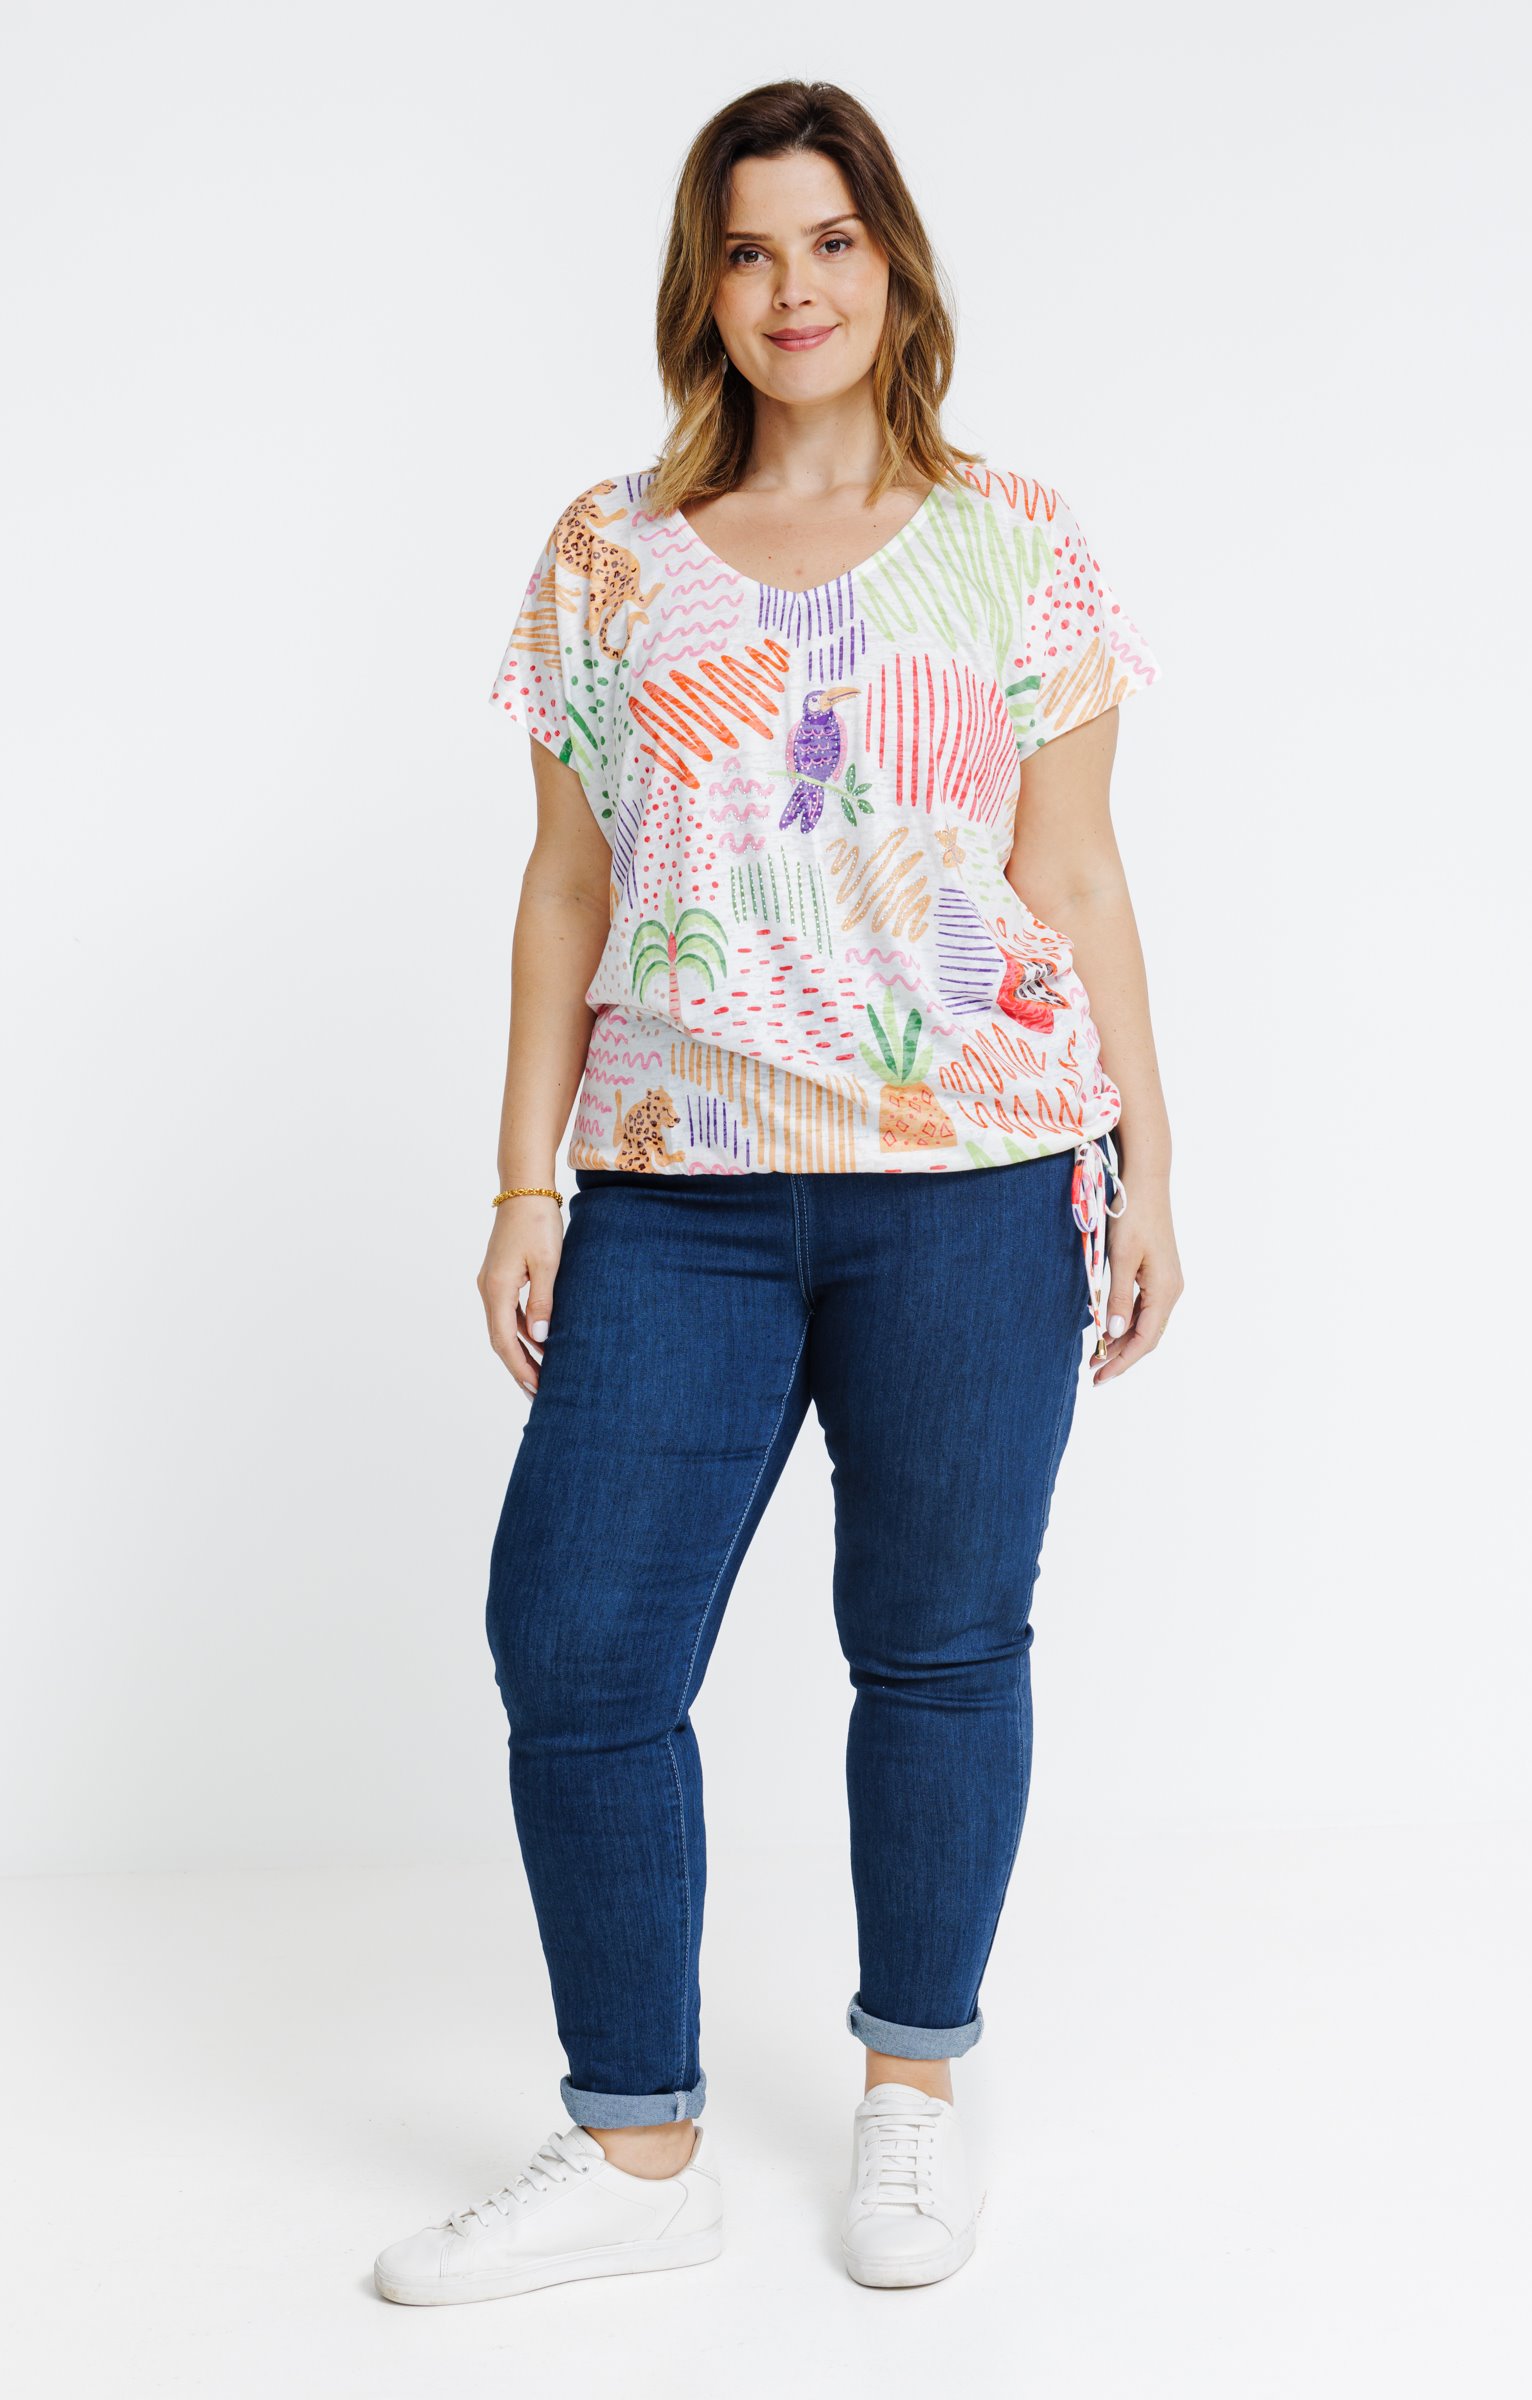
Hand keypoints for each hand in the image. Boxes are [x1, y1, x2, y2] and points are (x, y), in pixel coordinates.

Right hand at [478, 1196, 563, 1396]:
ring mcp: (492, 1283)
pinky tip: (540, 1343)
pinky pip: (509, 1313)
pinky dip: (522, 1331)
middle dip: (519, 1367)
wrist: (525, 1189)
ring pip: (504, 1327)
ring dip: (521, 1351)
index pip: (505, 1340)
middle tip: (538, 1393)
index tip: (536, 1389)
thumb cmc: (539, 1222)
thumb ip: (543, 1301)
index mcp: (497, 1288)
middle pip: (501, 1339)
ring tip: (541, 1375)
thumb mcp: (548, 1263)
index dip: (519, 1367)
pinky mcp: (501, 1276)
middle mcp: (488, 1289)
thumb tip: (541, 1337)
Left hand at [1092, 1174, 1182, 1385]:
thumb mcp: (1120, 1259)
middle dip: (1120, 1356)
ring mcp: (1166, 1282)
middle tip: (1093, 1372)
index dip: (1122, 1361)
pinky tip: (1108, 1328)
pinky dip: (1126, 1321)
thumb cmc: (1132, 1217)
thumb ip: (1119, 1298)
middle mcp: (1171, 1290)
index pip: (1144, 1339)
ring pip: (1145, 1322)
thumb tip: (1116, 1333)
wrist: (1146, 1184)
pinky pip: (1144, 1307)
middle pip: (1147, 1335)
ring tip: (1096, 1354)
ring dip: (1122, 1340)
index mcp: (1165, 1290)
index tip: (1100, 1376)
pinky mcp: (1158, 1273)